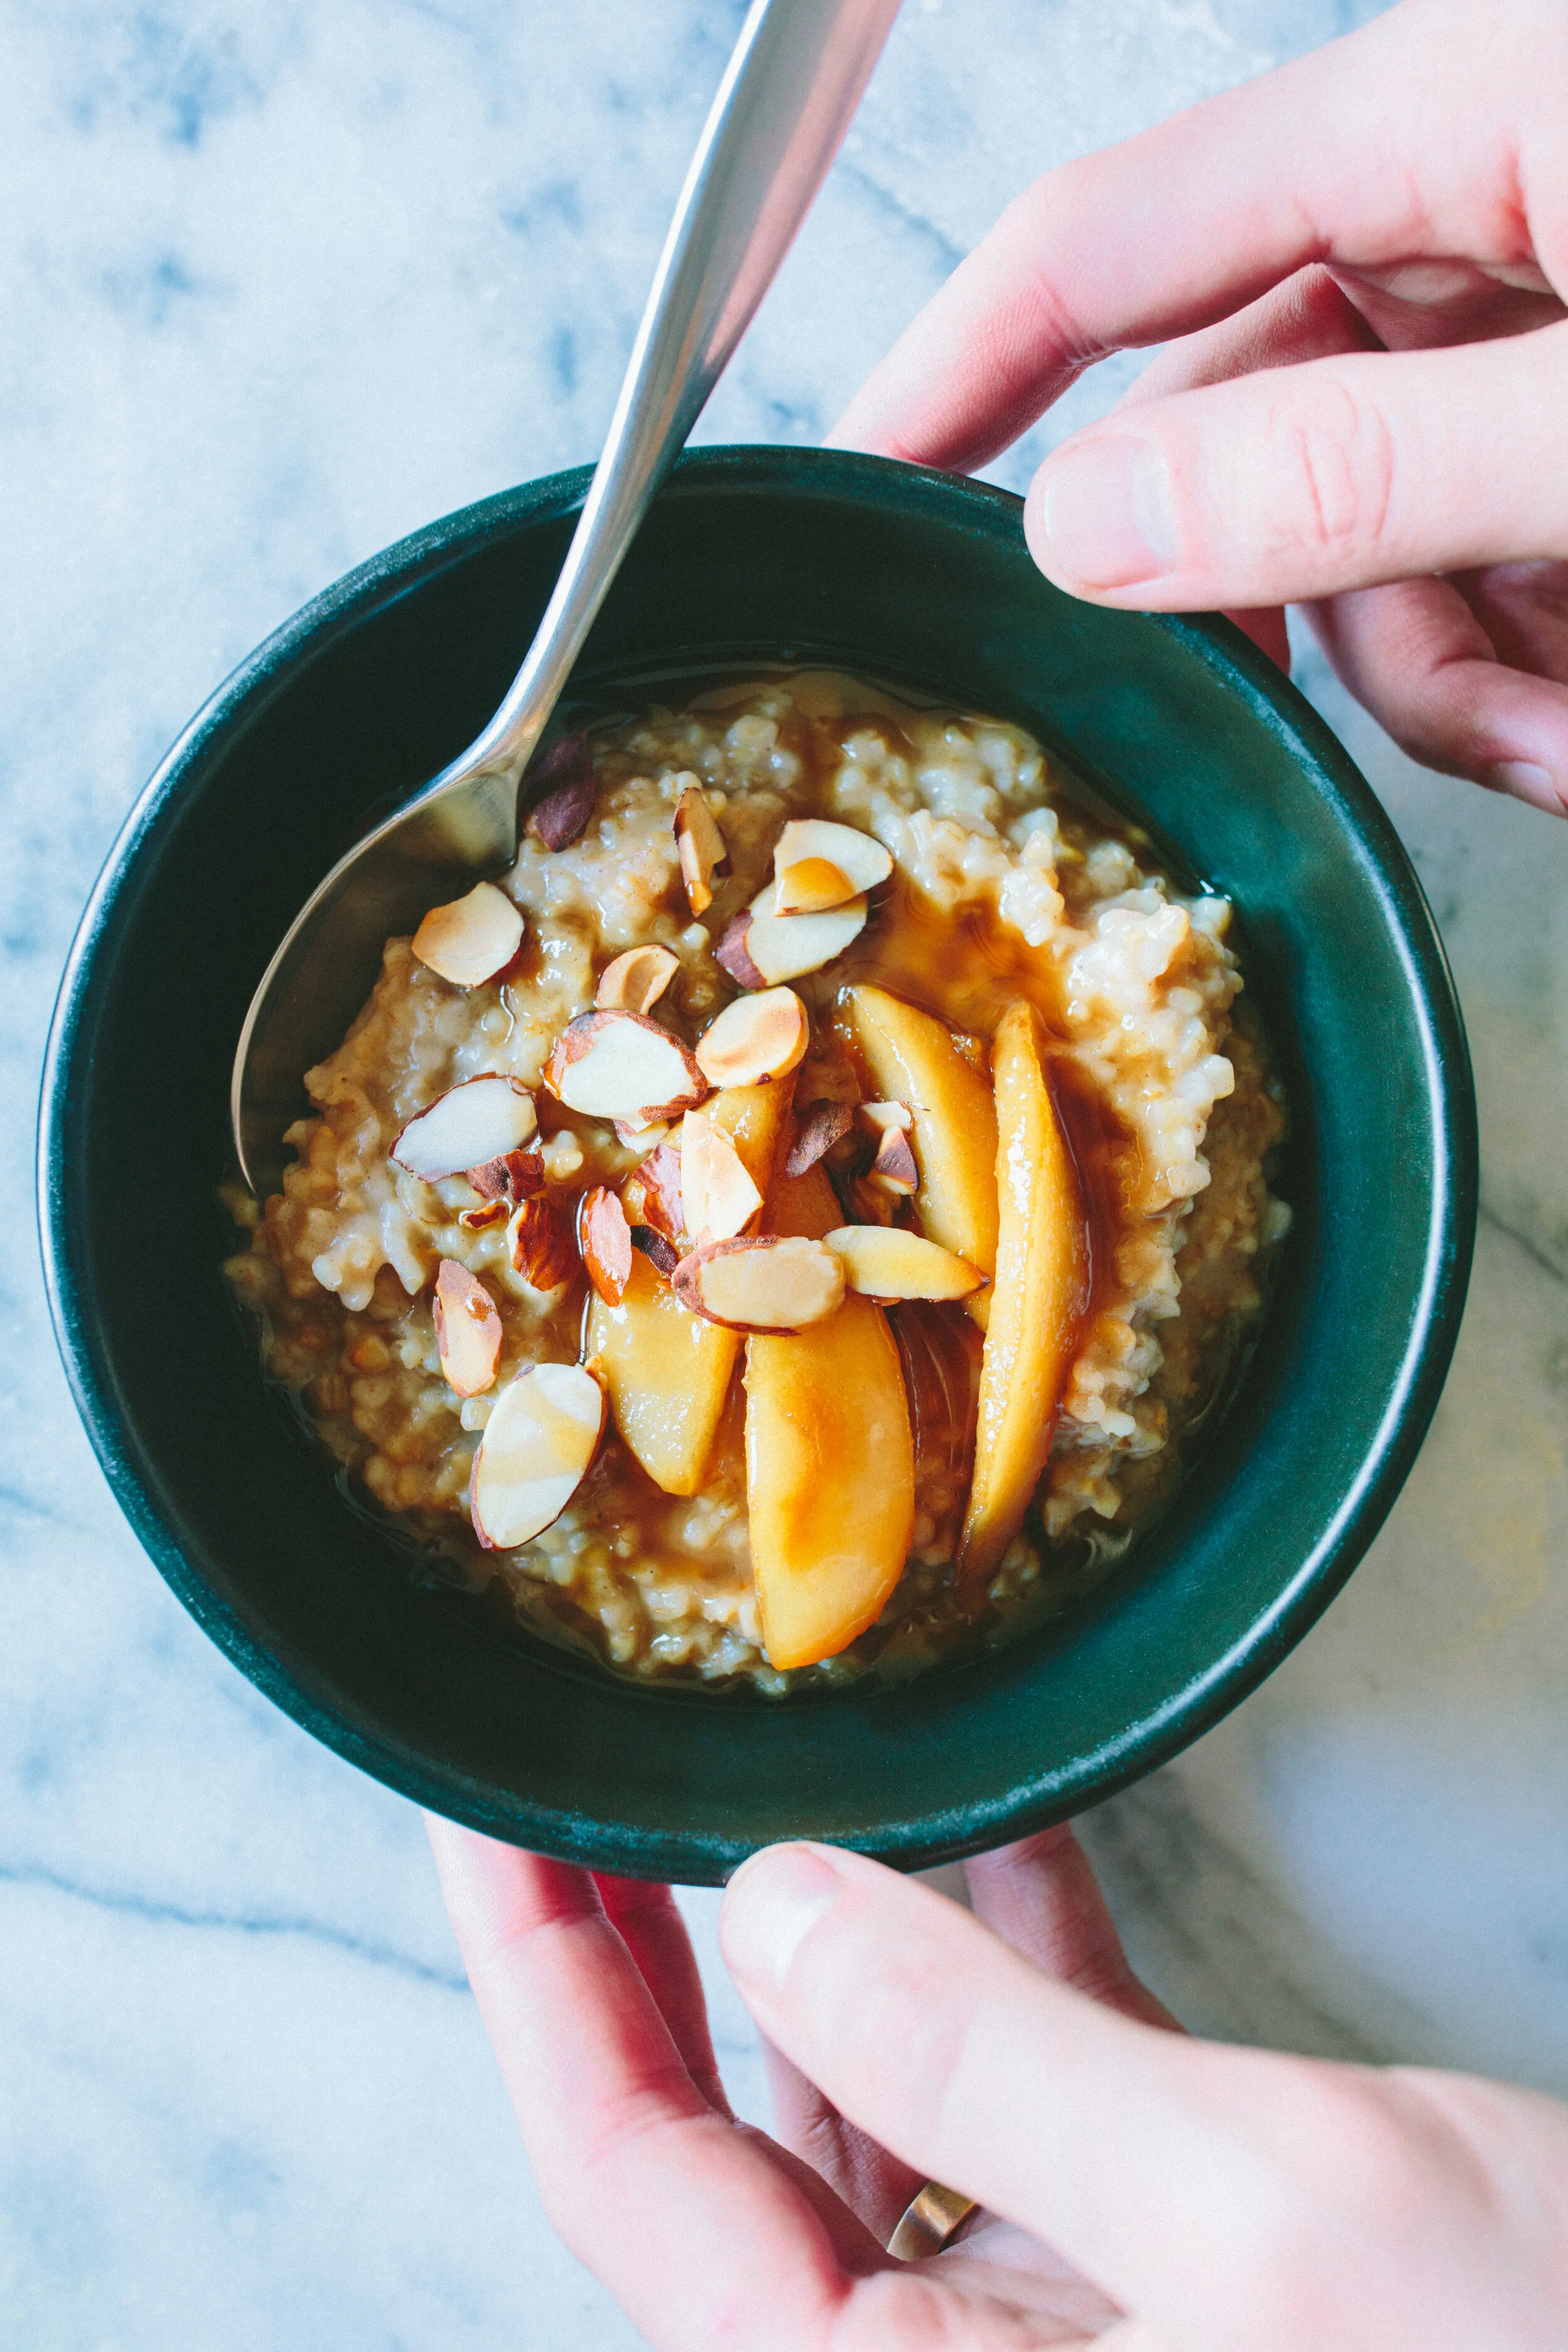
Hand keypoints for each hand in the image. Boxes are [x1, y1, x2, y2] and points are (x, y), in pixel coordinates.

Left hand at [428, 1816, 1171, 2346]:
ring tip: (763, 1764)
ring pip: (875, 2096)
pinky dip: (1013, 1942)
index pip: (627, 2166)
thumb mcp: (1249, 2211)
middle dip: (637, 1940)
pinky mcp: (1173, 2267)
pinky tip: (1009, 1811)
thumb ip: (979, 2062)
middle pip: (719, 2133)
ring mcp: (1052, 2324)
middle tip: (573, 1769)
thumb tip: (780, 1906)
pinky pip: (1041, 2084)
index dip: (537, 1966)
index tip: (478, 1804)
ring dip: (829, 1926)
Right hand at [833, 0, 1567, 813]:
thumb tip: (1092, 529)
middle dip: (1278, 617)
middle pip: (1239, 432)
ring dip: (1435, 680)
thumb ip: (1350, 470)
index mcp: (1445, 118)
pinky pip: (1476, 563)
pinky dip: (1519, 669)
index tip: (855, 503)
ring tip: (1554, 737)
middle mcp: (1468, 212)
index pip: (1107, 242)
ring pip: (1360, 536)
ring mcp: (1535, 320)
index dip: (954, 378)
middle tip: (1277, 735)